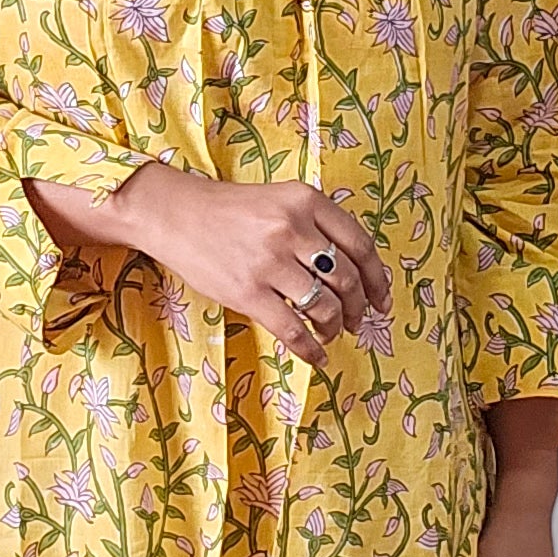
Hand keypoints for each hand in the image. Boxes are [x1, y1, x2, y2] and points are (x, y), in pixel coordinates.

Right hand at [26, 163, 388, 367]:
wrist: (175, 214)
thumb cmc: (230, 210)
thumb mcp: (280, 200)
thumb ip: (316, 225)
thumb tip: (355, 273)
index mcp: (306, 200)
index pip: (360, 245)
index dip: (377, 280)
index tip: (382, 301)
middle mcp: (292, 228)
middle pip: (346, 279)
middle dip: (358, 308)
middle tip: (356, 322)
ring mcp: (269, 261)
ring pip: (324, 306)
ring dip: (334, 327)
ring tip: (331, 334)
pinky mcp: (247, 291)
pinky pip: (292, 329)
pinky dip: (311, 349)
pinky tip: (316, 356)